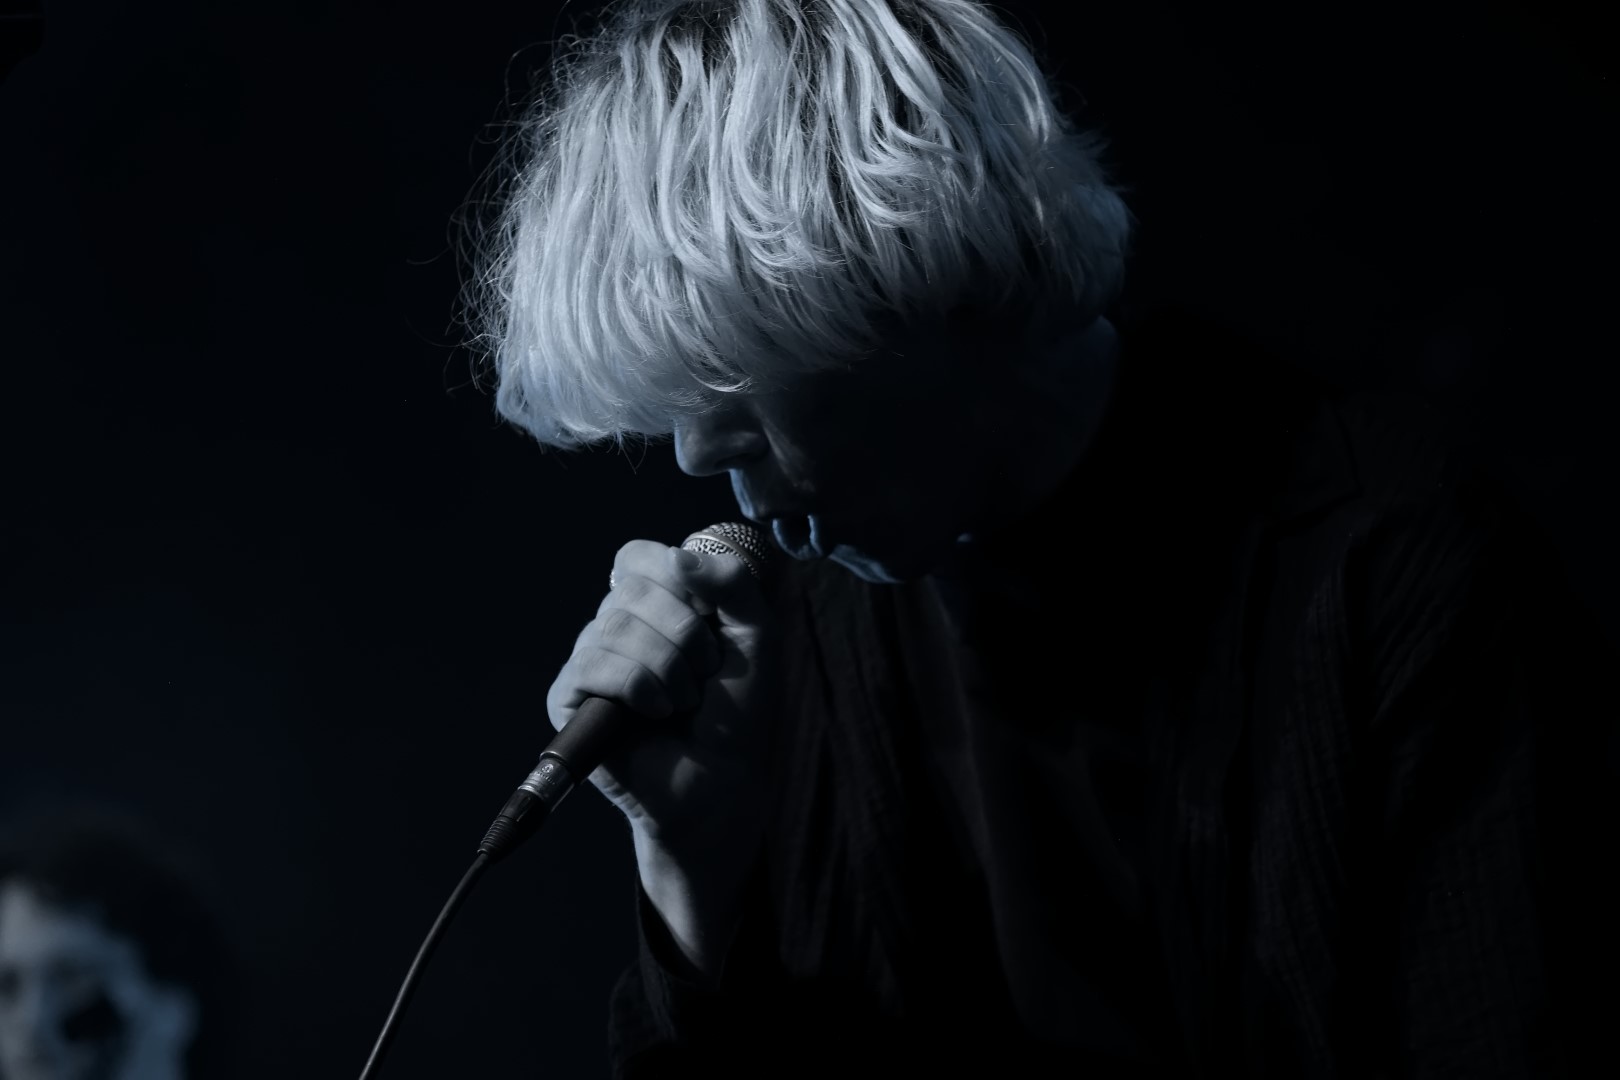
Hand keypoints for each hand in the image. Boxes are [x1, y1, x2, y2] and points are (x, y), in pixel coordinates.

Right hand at [545, 537, 778, 861]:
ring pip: (615, 625)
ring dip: (668, 668)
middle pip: (632, 589)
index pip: (637, 556)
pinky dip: (638, 687)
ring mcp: (589, 659)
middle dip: (686, 635)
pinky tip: (656, 714)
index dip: (677, 582)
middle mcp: (615, 625)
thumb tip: (678, 557)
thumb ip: (732, 583)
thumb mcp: (755, 634)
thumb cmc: (738, 710)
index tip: (711, 623)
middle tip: (704, 675)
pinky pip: (592, 663)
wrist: (722, 780)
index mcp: (654, 602)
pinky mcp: (568, 697)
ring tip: (683, 701)